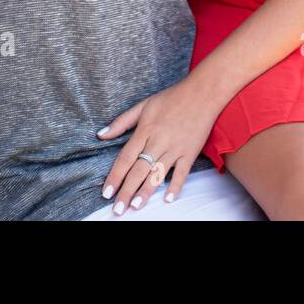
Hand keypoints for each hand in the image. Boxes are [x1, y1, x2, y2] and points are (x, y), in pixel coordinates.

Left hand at [94, 80, 220, 214]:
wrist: (202, 93)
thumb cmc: (171, 98)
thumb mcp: (143, 105)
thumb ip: (121, 122)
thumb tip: (101, 134)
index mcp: (145, 130)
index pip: (125, 158)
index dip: (115, 176)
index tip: (106, 192)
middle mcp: (158, 141)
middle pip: (139, 170)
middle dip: (126, 191)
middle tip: (117, 210)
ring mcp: (175, 148)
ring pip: (158, 174)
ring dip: (146, 191)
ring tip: (135, 206)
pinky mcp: (190, 152)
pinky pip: (182, 172)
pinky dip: (175, 186)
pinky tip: (167, 198)